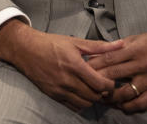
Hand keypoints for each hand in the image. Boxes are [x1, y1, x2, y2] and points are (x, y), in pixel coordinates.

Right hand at [0, 19, 122, 110]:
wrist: (25, 49)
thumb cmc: (50, 43)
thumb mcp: (75, 42)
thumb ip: (99, 46)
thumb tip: (120, 44)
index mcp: (74, 65)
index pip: (100, 84)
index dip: (109, 84)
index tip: (110, 79)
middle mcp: (67, 79)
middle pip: (94, 96)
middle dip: (102, 92)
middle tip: (103, 84)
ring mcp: (59, 89)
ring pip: (85, 103)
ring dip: (92, 98)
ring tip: (92, 88)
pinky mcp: (53, 94)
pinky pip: (73, 106)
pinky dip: (81, 102)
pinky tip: (81, 92)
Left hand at [86, 28, 146, 111]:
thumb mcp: (136, 39)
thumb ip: (119, 47)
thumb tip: (98, 52)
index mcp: (135, 49)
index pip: (109, 59)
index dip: (94, 65)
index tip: (82, 69)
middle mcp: (142, 64)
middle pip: (114, 75)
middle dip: (98, 81)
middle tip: (87, 86)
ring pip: (127, 92)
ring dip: (112, 98)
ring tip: (102, 98)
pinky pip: (142, 102)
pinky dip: (130, 106)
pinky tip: (121, 106)